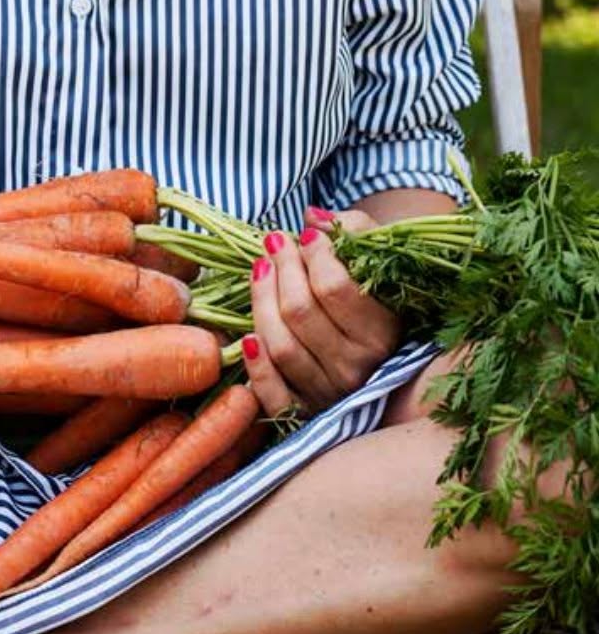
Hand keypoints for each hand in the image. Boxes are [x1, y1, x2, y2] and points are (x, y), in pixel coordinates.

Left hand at [241, 208, 399, 417]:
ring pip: (281, 346)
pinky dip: (257, 366)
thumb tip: (312, 220)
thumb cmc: (377, 291)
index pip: (334, 287)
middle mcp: (359, 370)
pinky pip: (272, 394)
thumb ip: (353, 230)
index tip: (306, 234)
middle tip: (275, 241)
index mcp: (384, 333)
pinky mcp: (304, 414)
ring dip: (261, 301)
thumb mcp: (378, 258)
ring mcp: (330, 395)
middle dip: (282, 268)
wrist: (386, 345)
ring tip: (259, 268)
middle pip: (300, 312)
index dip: (313, 254)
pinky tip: (248, 337)